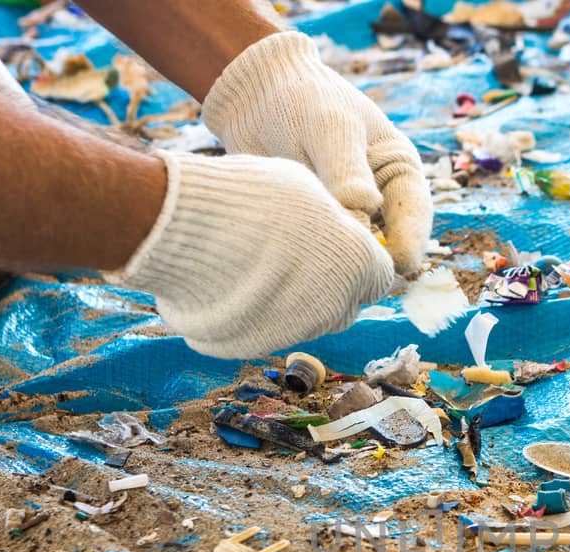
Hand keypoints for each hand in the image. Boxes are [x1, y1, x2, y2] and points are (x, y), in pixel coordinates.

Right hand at [112, 151, 393, 358]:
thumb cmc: (251, 196)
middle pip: (348, 303)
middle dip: (335, 283)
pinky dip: (263, 312)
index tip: (347, 244)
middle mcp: (336, 307)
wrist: (187, 230)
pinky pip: (270, 328)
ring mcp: (297, 331)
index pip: (382, 275)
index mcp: (359, 266)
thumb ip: (334, 217)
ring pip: (310, 318)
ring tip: (263, 263)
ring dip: (298, 298)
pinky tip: (239, 283)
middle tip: (303, 254)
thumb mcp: (305, 187)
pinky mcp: (258, 345)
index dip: (365, 258)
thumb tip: (342, 230)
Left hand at [202, 32, 431, 273]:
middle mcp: (378, 200)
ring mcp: (346, 216)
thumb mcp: (331, 127)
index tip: (397, 264)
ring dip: (338, 260)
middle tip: (354, 275)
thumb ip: (348, 170)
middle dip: (373, 261)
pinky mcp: (316, 226)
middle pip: (387, 244)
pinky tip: (292, 259)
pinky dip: (310, 259)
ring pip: (352, 253)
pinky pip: (319, 252)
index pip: (415, 214)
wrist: (252, 96)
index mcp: (397, 172)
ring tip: (319, 264)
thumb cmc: (301, 100)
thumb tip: (366, 212)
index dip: (410, 242)